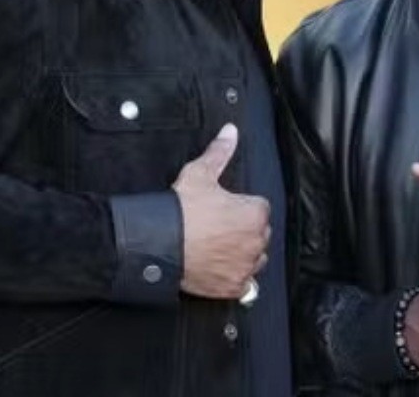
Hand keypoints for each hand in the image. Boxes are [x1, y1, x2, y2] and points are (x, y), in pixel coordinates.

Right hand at [175, 125, 270, 299]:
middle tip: (218, 227)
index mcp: (255, 214)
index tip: (224, 208)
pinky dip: (234, 277)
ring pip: (254, 258)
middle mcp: (256, 242)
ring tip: (218, 246)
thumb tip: (230, 132)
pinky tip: (219, 267)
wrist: (159, 244)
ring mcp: (245, 266)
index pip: (258, 207)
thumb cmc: (181, 210)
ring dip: (242, 253)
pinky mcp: (232, 286)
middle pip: (258, 233)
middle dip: (243, 230)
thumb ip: (219, 152)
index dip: (240, 206)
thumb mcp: (199, 174)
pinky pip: (244, 284)